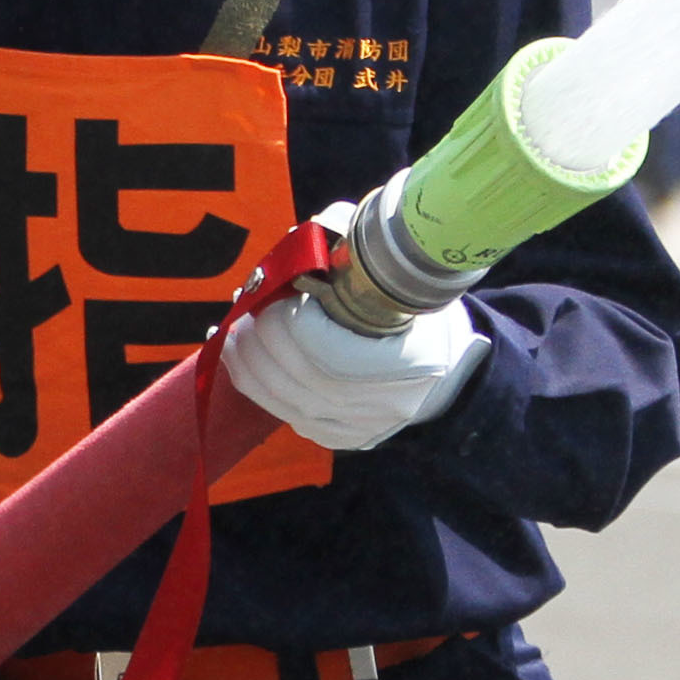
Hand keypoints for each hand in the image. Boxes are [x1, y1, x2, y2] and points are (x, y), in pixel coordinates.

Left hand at [217, 242, 486, 454]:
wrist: (445, 364)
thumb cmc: (415, 307)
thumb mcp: (397, 270)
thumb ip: (349, 248)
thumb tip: (297, 242)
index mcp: (414, 359)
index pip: (330, 353)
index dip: (290, 324)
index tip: (275, 294)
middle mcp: (388, 402)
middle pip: (303, 378)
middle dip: (261, 342)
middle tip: (245, 311)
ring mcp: (365, 427)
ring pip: (287, 402)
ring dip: (249, 365)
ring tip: (235, 334)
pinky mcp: (343, 437)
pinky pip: (288, 417)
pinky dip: (258, 388)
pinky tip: (244, 362)